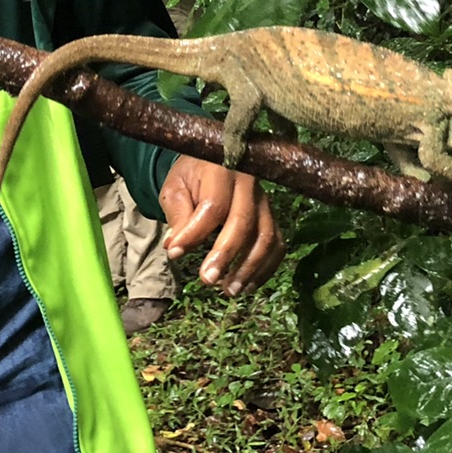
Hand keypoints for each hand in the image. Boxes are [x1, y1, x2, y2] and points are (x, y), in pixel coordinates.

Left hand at [158, 157, 281, 297]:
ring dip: (249, 268)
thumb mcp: (175, 188)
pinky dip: (265, 268)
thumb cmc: (191, 176)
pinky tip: (248, 285)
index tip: (175, 253)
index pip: (213, 205)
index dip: (195, 232)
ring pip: (266, 236)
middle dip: (226, 254)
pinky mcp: (272, 216)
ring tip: (230, 290)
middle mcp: (249, 183)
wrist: (214, 162)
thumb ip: (177, 214)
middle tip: (208, 280)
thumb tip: (175, 246)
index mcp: (221, 168)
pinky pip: (277, 244)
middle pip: (243, 222)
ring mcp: (265, 200)